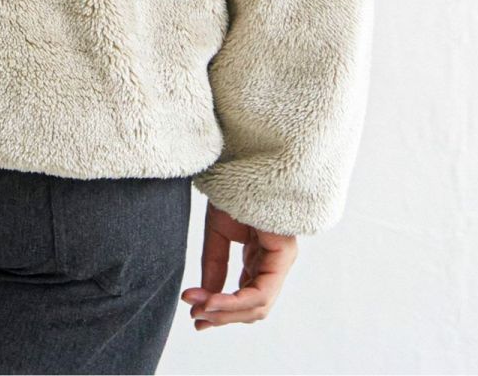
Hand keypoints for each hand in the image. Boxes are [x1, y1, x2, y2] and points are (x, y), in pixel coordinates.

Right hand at [181, 200, 297, 329]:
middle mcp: (275, 262)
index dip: (221, 312)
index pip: (246, 297)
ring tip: (199, 310)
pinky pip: (261, 292)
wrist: (241, 159)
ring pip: (258, 306)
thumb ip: (215, 265)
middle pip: (253, 308)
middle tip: (195, 318)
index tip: (193, 314)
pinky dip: (234, 302)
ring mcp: (282, 259)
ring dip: (226, 313)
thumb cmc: (233, 189)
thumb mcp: (218, 231)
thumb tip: (206, 302)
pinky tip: (210, 301)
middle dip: (222, 317)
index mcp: (262, 257)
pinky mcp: (284, 254)